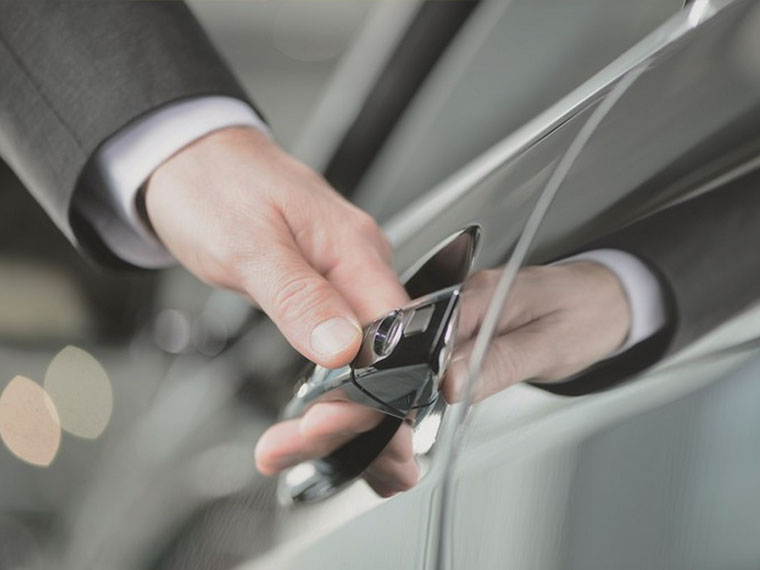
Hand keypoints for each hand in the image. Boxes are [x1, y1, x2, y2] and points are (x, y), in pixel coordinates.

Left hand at [146, 126, 413, 495]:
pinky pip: (348, 352)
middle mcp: (362, 269)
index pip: (396, 336)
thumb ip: (299, 296)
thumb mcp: (248, 242)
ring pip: (370, 363)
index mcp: (357, 250)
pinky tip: (323, 420)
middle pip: (389, 361)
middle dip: (357, 420)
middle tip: (300, 453)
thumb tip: (344, 349)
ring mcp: (346, 282)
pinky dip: (336, 392)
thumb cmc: (216, 187)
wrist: (189, 158)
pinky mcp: (326, 294)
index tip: (328, 430)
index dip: (374, 392)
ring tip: (300, 452)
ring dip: (346, 416)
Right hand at [254, 261, 630, 496]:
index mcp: (462, 303)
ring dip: (355, 420)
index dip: (362, 388)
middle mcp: (442, 319)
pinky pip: (411, 382)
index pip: (397, 346)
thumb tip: (447, 384)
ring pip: (386, 378)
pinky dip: (389, 415)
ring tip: (315, 451)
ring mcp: (441, 337)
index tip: (330, 420)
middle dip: (337, 410)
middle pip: (377, 367)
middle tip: (291, 443)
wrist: (606, 298)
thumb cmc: (581, 307)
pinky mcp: (446, 351)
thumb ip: (497, 357)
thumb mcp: (550, 332)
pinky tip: (373, 441)